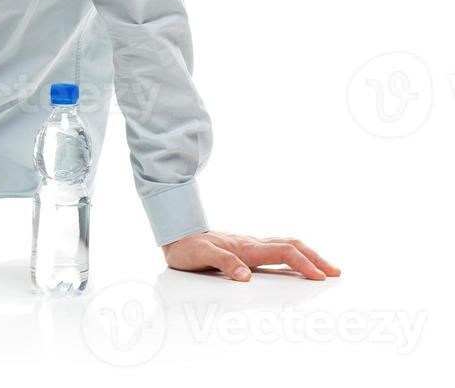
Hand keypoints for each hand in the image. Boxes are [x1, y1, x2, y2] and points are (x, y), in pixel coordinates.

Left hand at [163, 230, 340, 280]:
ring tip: (324, 267)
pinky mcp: (246, 249)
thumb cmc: (188, 247)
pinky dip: (294, 255)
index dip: (303, 264)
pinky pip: (276, 249)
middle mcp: (252, 243)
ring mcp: (251, 244)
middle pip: (292, 245)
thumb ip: (224, 264)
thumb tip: (246, 277)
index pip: (283, 252)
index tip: (320, 277)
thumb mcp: (202, 256)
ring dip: (308, 255)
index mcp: (247, 247)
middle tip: (335, 271)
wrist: (176, 234)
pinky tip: (297, 263)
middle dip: (315, 258)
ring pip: (286, 245)